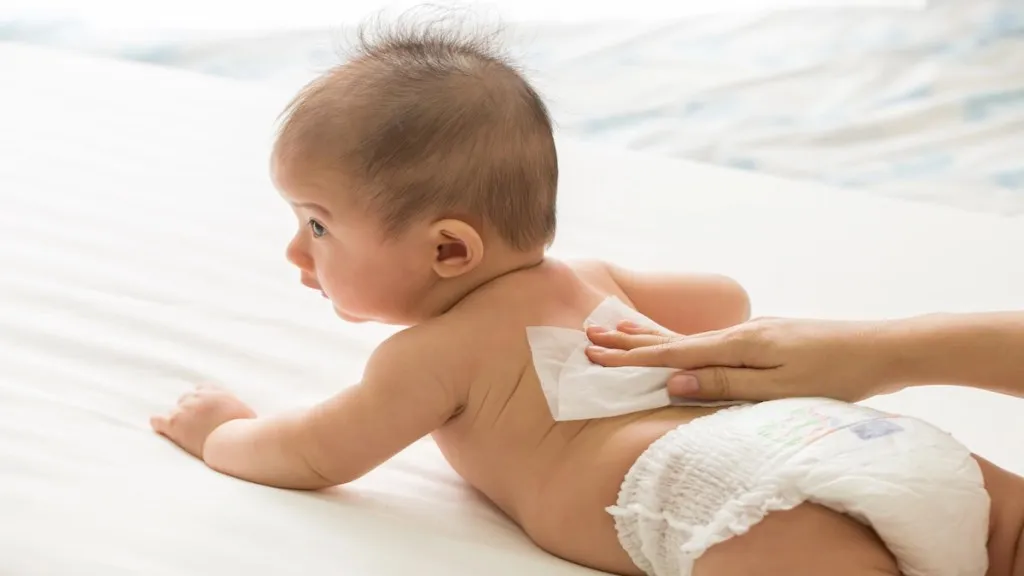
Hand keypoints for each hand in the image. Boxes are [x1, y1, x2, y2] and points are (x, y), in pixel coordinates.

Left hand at [151, 385, 255, 458]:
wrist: (234, 442)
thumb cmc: (247, 432)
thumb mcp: (249, 414)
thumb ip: (240, 411)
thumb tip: (249, 419)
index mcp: (218, 392)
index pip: (203, 388)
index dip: (204, 400)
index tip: (206, 410)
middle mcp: (200, 397)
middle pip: (187, 398)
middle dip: (190, 410)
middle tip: (196, 425)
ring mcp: (186, 410)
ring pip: (175, 411)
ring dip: (179, 420)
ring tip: (185, 433)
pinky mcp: (175, 425)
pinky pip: (159, 420)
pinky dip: (159, 424)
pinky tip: (160, 428)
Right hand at [585, 317, 892, 402]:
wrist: (882, 348)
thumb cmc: (835, 374)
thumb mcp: (779, 389)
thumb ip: (724, 385)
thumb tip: (673, 380)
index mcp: (738, 345)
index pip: (670, 353)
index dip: (630, 357)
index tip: (593, 355)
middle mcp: (739, 334)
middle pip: (673, 339)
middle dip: (629, 342)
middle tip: (589, 338)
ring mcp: (752, 334)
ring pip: (689, 338)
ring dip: (650, 338)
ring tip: (619, 331)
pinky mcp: (764, 339)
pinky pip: (709, 342)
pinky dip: (681, 342)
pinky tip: (676, 343)